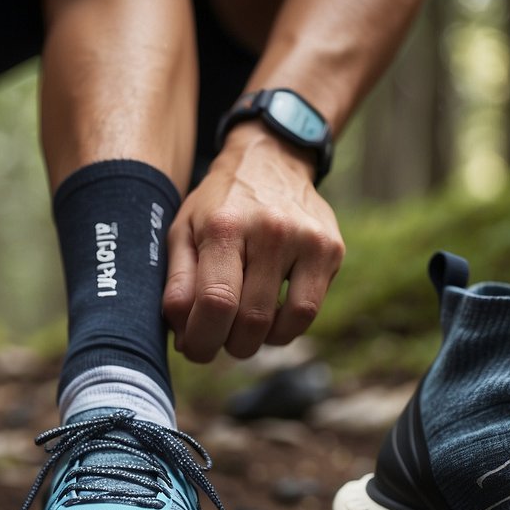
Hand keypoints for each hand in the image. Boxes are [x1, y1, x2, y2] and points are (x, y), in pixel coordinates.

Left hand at [163, 123, 343, 361]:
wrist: (269, 160)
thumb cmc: (218, 206)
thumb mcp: (184, 231)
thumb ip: (178, 283)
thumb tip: (184, 336)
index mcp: (225, 226)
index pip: (216, 302)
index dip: (202, 341)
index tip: (195, 349)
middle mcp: (271, 230)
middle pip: (250, 321)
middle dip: (227, 344)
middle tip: (217, 337)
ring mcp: (308, 240)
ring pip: (283, 325)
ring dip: (257, 342)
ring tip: (242, 326)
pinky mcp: (332, 250)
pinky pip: (308, 313)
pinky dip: (284, 328)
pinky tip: (269, 314)